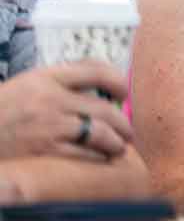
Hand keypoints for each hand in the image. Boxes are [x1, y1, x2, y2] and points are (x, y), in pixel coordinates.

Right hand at [0, 61, 133, 160]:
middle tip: (127, 129)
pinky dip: (98, 155)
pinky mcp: (43, 149)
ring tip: (119, 145)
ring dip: (115, 141)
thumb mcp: (28, 82)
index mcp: (46, 77)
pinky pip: (82, 153)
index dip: (117, 80)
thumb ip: (61, 79)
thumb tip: (100, 83)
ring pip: (98, 132)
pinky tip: (102, 157)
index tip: (124, 92)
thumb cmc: (3, 107)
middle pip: (103, 107)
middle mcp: (50, 98)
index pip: (94, 71)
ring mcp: (48, 125)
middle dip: (122, 121)